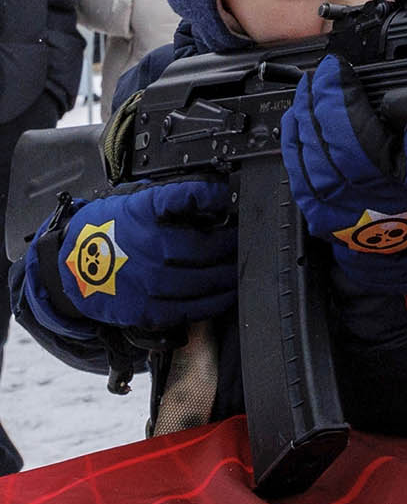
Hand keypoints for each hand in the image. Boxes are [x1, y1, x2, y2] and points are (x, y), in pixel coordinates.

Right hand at [37, 180, 237, 328]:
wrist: (69, 268)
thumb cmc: (104, 234)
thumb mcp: (130, 203)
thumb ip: (167, 200)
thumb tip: (210, 193)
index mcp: (141, 216)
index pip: (184, 197)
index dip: (210, 195)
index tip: (227, 196)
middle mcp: (148, 248)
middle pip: (206, 247)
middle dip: (230, 243)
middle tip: (241, 240)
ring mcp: (149, 282)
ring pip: (204, 280)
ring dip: (228, 274)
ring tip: (238, 267)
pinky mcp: (148, 310)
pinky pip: (192, 308)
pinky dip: (215, 301)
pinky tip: (225, 293)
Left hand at [282, 55, 406, 292]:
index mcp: (385, 177)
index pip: (349, 122)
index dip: (337, 89)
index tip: (336, 67)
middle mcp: (352, 192)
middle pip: (320, 133)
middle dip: (315, 97)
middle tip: (318, 74)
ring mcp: (330, 204)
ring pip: (303, 150)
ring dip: (300, 116)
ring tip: (306, 93)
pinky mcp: (316, 212)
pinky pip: (294, 172)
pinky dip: (292, 144)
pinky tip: (295, 124)